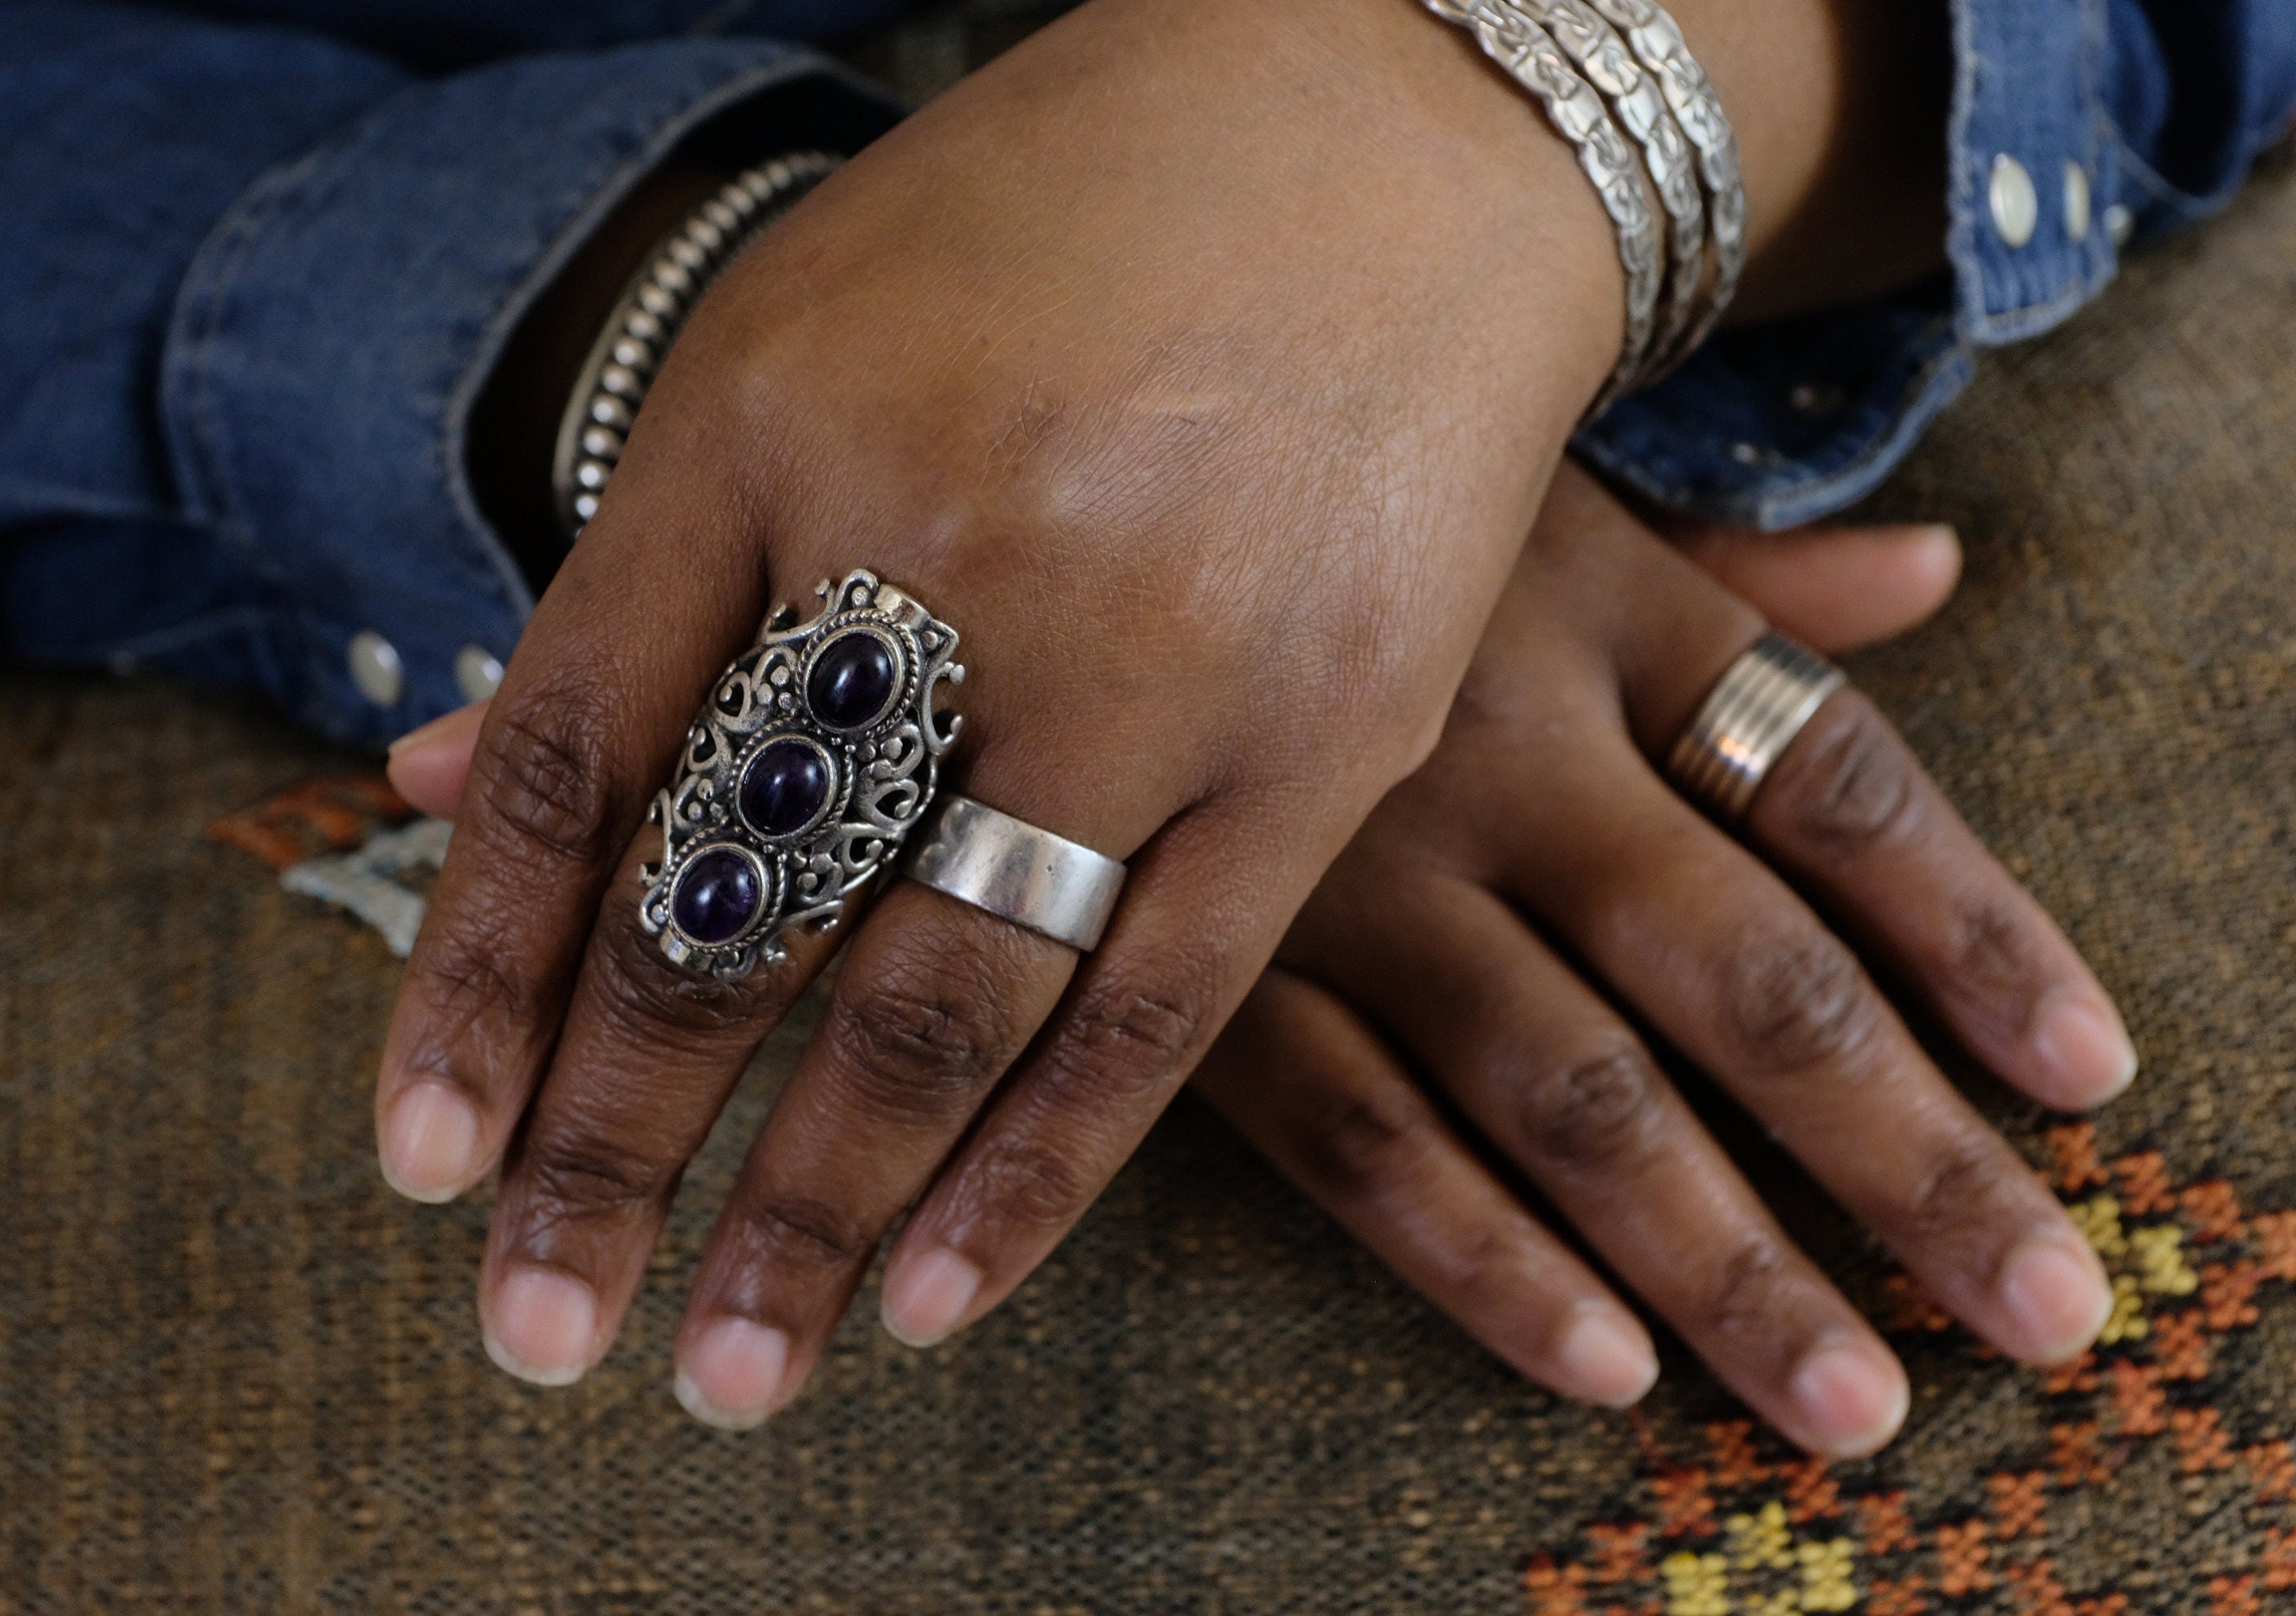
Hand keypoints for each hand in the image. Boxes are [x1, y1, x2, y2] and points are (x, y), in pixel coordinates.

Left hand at [381, 0, 1648, 1420]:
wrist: (1392, 128)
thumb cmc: (1055, 236)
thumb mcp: (791, 351)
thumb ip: (637, 592)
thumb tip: (412, 798)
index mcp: (766, 426)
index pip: (567, 765)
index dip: (472, 980)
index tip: (421, 1166)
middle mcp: (942, 543)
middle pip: (729, 910)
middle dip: (614, 1147)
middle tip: (529, 1333)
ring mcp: (1148, 649)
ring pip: (933, 994)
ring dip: (811, 1210)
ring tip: (724, 1372)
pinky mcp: (1330, 734)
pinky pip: (1154, 1007)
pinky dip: (1036, 1173)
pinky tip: (936, 1298)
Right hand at [1193, 464, 2128, 1457]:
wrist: (1052, 492)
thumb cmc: (1328, 506)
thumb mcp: (1535, 500)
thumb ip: (1730, 572)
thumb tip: (1934, 575)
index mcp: (1596, 616)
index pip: (1836, 785)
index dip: (1975, 934)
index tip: (2087, 1076)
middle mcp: (1493, 746)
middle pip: (1744, 972)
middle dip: (1903, 1153)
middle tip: (2033, 1307)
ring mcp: (1345, 868)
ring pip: (1565, 1087)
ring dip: (1716, 1255)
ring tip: (1845, 1394)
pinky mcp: (1202, 967)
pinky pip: (1356, 1130)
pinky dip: (1478, 1252)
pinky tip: (1600, 1359)